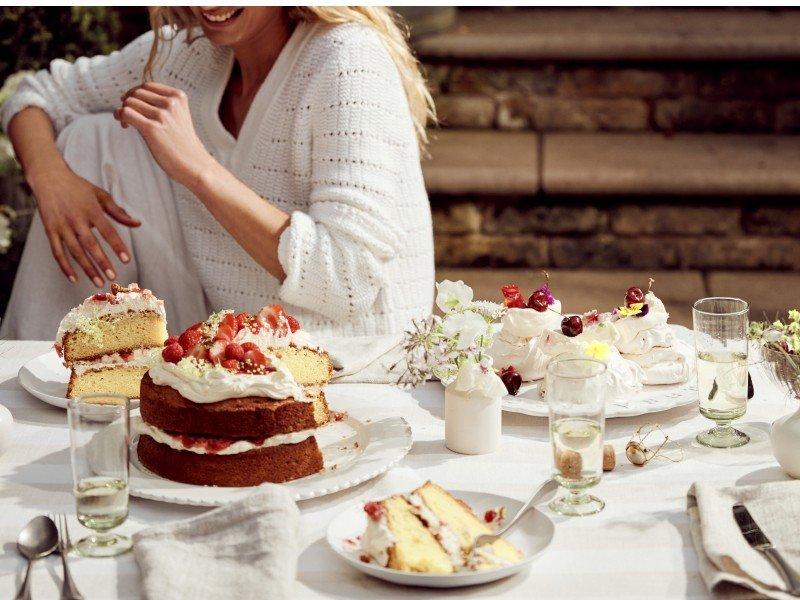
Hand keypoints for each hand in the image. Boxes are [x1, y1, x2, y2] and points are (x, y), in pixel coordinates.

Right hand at [29, 166, 139, 286]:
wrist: (48, 177)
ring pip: (75, 252)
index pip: (107, 231)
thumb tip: (137, 224)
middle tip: (113, 277)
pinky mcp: (50, 230)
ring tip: (98, 282)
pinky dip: (65, 267)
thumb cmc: (78, 187)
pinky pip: (57, 252)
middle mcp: (76, 219)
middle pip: (91, 245)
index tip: (126, 260)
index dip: (117, 246)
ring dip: (87, 268)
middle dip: (102, 262)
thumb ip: (118, 212)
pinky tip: (74, 278)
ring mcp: (62, 226)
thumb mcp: (101, 195)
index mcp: (91, 210)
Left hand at [114, 82, 214, 188]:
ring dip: (123, 111)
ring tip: (127, 123)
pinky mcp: (152, 129)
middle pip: (136, 93)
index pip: (147, 86)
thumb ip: (161, 104)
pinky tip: (125, 125)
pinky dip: (120, 116)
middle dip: (128, 102)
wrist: (194, 164)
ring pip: (129, 102)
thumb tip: (129, 98)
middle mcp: (171, 103)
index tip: (133, 104)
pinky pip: (126, 113)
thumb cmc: (183, 143)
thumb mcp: (178, 116)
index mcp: (178, 96)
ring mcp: (162, 115)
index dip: (135, 93)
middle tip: (128, 117)